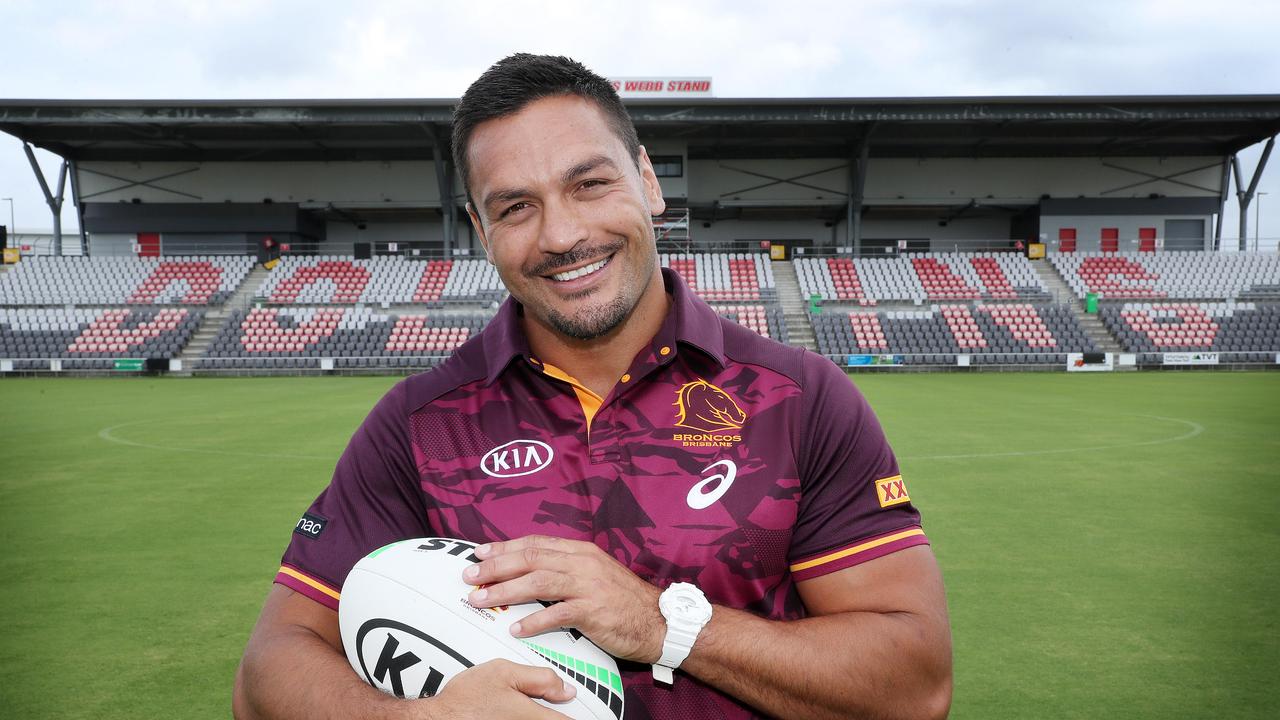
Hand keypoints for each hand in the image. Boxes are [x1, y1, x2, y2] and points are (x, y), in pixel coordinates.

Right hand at [423, 658, 576, 719]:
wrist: (438, 719)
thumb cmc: (465, 699)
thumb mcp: (504, 673)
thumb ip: (539, 679)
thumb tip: (564, 688)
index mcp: (533, 717)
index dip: (578, 714)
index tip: (594, 713)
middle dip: (560, 714)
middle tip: (555, 702)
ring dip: (546, 716)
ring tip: (535, 707)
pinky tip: (519, 713)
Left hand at [462, 535, 664, 662]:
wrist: (659, 620)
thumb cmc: (623, 600)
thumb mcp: (595, 573)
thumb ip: (566, 568)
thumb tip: (531, 571)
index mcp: (581, 551)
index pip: (535, 544)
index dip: (504, 548)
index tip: (479, 555)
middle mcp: (582, 563)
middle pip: (531, 558)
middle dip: (496, 567)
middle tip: (470, 577)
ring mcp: (588, 585)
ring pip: (538, 582)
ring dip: (505, 591)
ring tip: (480, 600)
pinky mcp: (593, 610)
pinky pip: (557, 614)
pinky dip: (534, 621)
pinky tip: (516, 628)